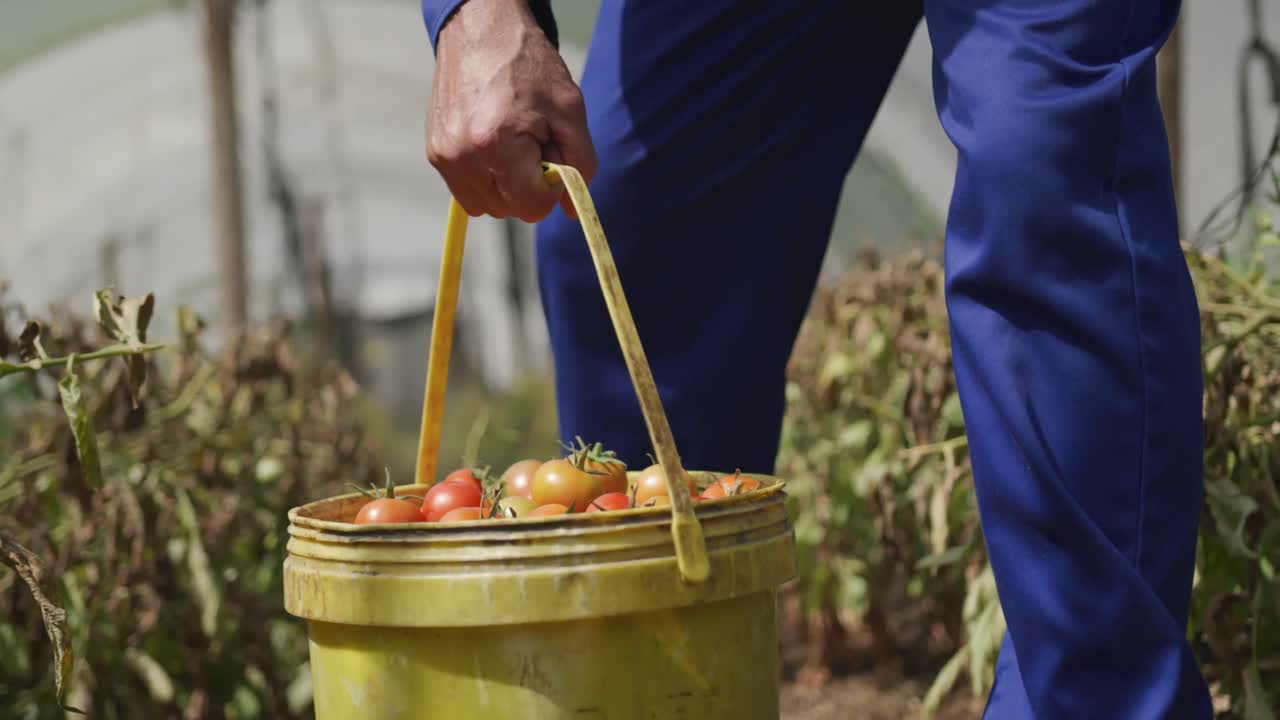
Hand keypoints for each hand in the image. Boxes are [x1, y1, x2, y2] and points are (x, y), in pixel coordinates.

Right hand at [427, 0, 596, 220]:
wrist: (481, 30)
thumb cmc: (529, 67)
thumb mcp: (570, 112)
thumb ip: (580, 165)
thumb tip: (571, 210)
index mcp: (496, 145)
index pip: (531, 208)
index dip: (549, 189)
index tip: (551, 158)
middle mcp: (461, 155)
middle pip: (508, 210)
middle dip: (527, 187)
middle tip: (532, 145)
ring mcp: (443, 156)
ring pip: (486, 206)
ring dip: (505, 187)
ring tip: (512, 145)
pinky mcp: (434, 153)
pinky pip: (467, 190)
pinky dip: (486, 177)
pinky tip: (493, 144)